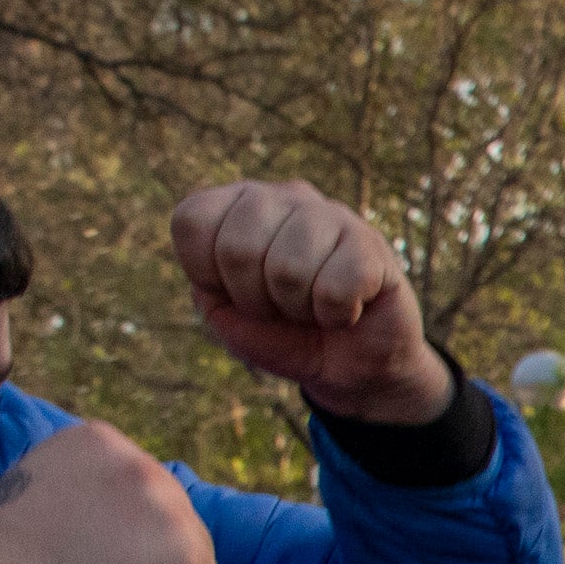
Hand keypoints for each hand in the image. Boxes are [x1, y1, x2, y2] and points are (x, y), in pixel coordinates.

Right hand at [0, 421, 226, 563]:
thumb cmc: (12, 559)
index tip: (75, 541)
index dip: (117, 527)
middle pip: (177, 522)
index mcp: (100, 441)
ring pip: (196, 561)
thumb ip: (93, 482)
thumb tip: (135, 502)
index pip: (144, 489)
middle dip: (145, 554)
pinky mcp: (192, 562)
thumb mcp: (39, 486)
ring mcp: (171, 513)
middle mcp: (142, 467)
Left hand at [169, 179, 446, 427]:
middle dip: (254, 299)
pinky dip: (336, 315)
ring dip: (298, 308)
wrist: (353, 367)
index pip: (192, 220)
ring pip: (287, 269)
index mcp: (240, 204)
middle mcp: (285, 196)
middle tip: (279, 307)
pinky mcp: (372, 245)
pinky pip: (335, 289)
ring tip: (314, 306)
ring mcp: (332, 215)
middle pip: (236, 248)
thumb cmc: (286, 335)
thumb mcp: (227, 315)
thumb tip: (231, 250)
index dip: (205, 274)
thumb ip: (205, 282)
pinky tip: (348, 309)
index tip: (234, 293)